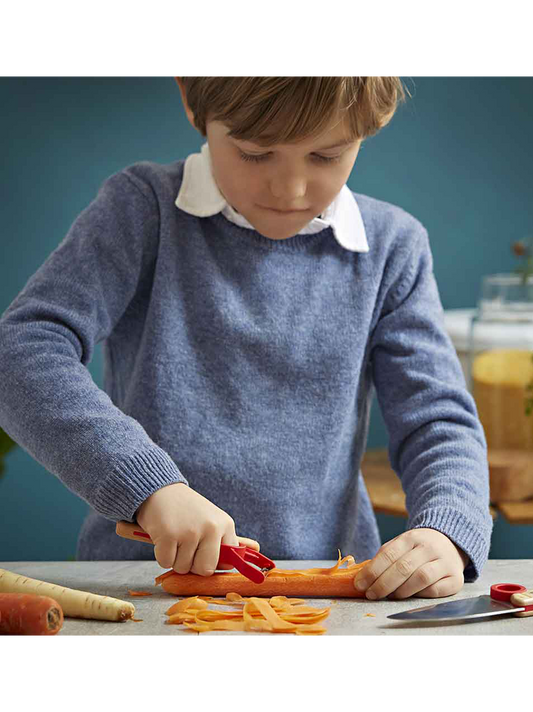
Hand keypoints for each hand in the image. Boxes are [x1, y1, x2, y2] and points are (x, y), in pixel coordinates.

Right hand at [136, 483, 259, 575]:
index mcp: (225, 524)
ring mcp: (190, 532)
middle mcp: (211, 528)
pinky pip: (165, 562)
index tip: (203, 550)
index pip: (228, 562)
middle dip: (191, 563)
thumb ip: (230, 540)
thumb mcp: (212, 520)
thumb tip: (257, 550)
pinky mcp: (168, 535)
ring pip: (182, 567)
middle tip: (185, 544)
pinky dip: (161, 553)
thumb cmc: (187, 509)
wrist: (160, 488)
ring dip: (174, 557)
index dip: (211, 561)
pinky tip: (163, 535)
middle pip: (205, 569)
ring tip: (174, 535)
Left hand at [353, 528, 467, 599]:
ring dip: (401, 591)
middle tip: (371, 595)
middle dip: (383, 584)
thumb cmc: (418, 549)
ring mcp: (444, 562)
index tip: (360, 584)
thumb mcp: (401, 545)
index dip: (372, 571)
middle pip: (403, 567)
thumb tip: (363, 577)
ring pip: (421, 578)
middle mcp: (429, 547)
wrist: (450, 542)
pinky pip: (436, 590)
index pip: (389, 554)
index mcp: (411, 537)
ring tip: (390, 596)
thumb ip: (385, 558)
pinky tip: (412, 596)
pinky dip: (421, 595)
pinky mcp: (456, 578)